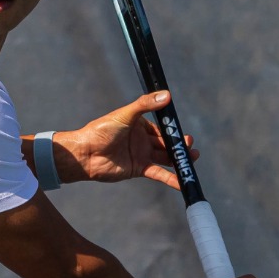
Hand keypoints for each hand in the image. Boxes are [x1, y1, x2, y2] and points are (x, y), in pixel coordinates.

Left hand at [56, 92, 197, 189]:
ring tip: (192, 158)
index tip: (184, 132)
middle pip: (166, 143)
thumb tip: (167, 94)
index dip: (174, 131)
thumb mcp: (125, 114)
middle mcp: (143, 139)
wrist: (86, 154)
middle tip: (189, 146)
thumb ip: (145, 104)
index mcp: (140, 125)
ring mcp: (142, 155)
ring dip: (179, 159)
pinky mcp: (139, 169)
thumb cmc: (101, 130)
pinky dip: (170, 178)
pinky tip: (182, 182)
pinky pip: (159, 173)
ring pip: (165, 157)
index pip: (162, 128)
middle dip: (179, 145)